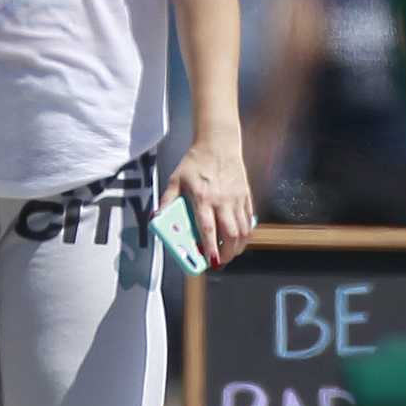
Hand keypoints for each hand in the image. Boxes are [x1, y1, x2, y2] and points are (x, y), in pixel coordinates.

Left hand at [159, 141, 253, 269]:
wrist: (218, 144)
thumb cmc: (195, 162)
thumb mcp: (175, 179)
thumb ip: (167, 200)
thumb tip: (157, 218)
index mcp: (203, 198)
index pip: (208, 229)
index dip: (210, 247)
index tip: (209, 261)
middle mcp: (222, 201)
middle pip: (230, 234)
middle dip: (227, 253)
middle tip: (220, 262)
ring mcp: (236, 198)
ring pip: (243, 230)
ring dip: (238, 246)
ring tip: (230, 253)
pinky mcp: (246, 195)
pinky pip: (249, 219)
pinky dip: (246, 233)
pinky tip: (239, 239)